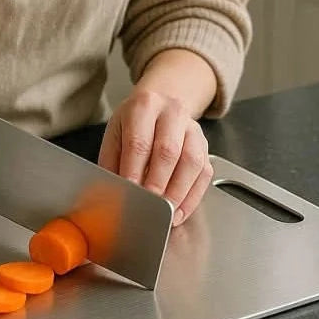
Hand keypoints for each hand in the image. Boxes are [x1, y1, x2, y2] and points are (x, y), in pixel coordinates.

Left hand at [98, 89, 212, 225]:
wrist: (161, 106)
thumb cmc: (134, 125)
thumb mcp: (116, 135)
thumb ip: (113, 163)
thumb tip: (114, 194)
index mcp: (144, 106)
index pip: (139, 141)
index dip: (134, 170)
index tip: (130, 192)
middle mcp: (172, 113)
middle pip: (168, 151)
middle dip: (157, 183)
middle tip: (148, 205)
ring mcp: (192, 128)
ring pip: (191, 162)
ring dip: (178, 192)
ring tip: (165, 212)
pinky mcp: (205, 145)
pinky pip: (204, 173)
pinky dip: (192, 196)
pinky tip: (179, 210)